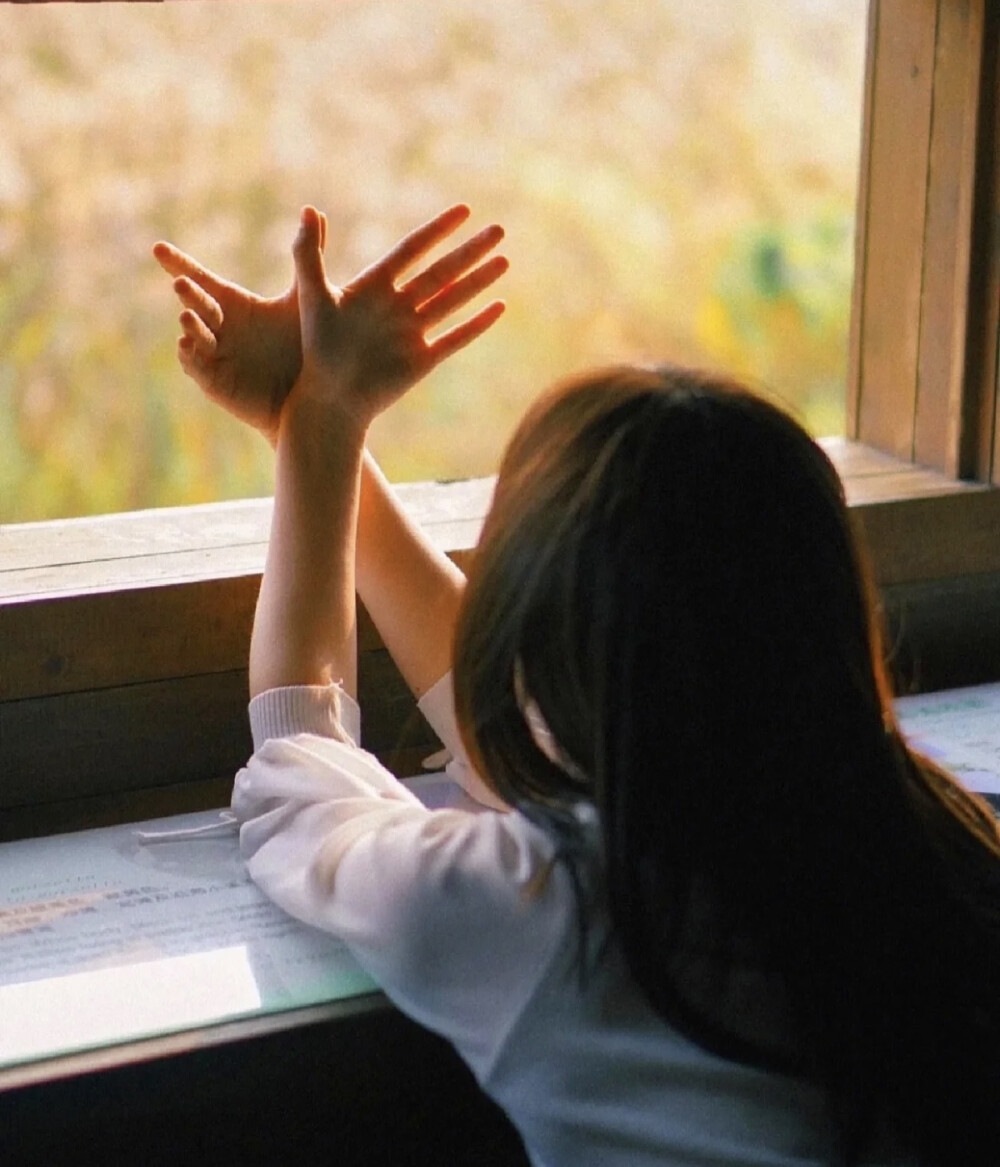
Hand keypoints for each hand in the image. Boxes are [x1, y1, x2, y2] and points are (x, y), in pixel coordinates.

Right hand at [152, 224, 322, 444]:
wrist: (310, 396)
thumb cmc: (304, 345)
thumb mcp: (305, 299)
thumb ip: (308, 258)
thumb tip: (314, 211)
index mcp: (234, 304)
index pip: (202, 279)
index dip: (179, 264)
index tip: (159, 249)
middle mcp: (219, 326)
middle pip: (198, 303)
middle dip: (189, 293)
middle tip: (183, 283)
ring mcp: (215, 354)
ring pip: (194, 335)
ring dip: (190, 325)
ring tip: (190, 315)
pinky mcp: (215, 381)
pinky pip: (197, 367)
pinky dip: (190, 357)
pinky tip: (188, 346)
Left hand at [289, 203, 506, 429]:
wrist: (329, 400)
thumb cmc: (315, 351)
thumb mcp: (310, 296)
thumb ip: (308, 254)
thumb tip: (307, 208)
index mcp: (374, 287)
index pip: (413, 250)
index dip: (438, 230)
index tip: (464, 210)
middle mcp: (397, 307)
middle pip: (442, 272)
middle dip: (471, 251)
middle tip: (499, 230)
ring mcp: (412, 334)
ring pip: (453, 300)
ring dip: (479, 280)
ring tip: (504, 260)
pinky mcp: (422, 361)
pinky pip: (455, 339)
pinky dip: (477, 324)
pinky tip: (499, 307)